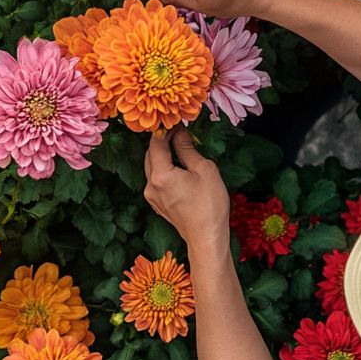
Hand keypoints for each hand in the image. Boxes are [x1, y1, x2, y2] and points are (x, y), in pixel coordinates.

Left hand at [143, 129, 230, 252]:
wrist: (206, 237)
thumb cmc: (209, 205)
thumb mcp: (203, 170)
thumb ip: (187, 149)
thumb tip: (180, 133)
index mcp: (160, 175)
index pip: (156, 144)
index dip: (165, 130)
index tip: (177, 122)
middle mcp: (150, 185)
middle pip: (150, 155)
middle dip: (162, 141)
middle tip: (179, 132)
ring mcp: (152, 196)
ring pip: (152, 167)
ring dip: (162, 155)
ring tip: (180, 147)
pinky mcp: (157, 203)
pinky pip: (156, 180)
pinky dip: (164, 169)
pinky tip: (178, 166)